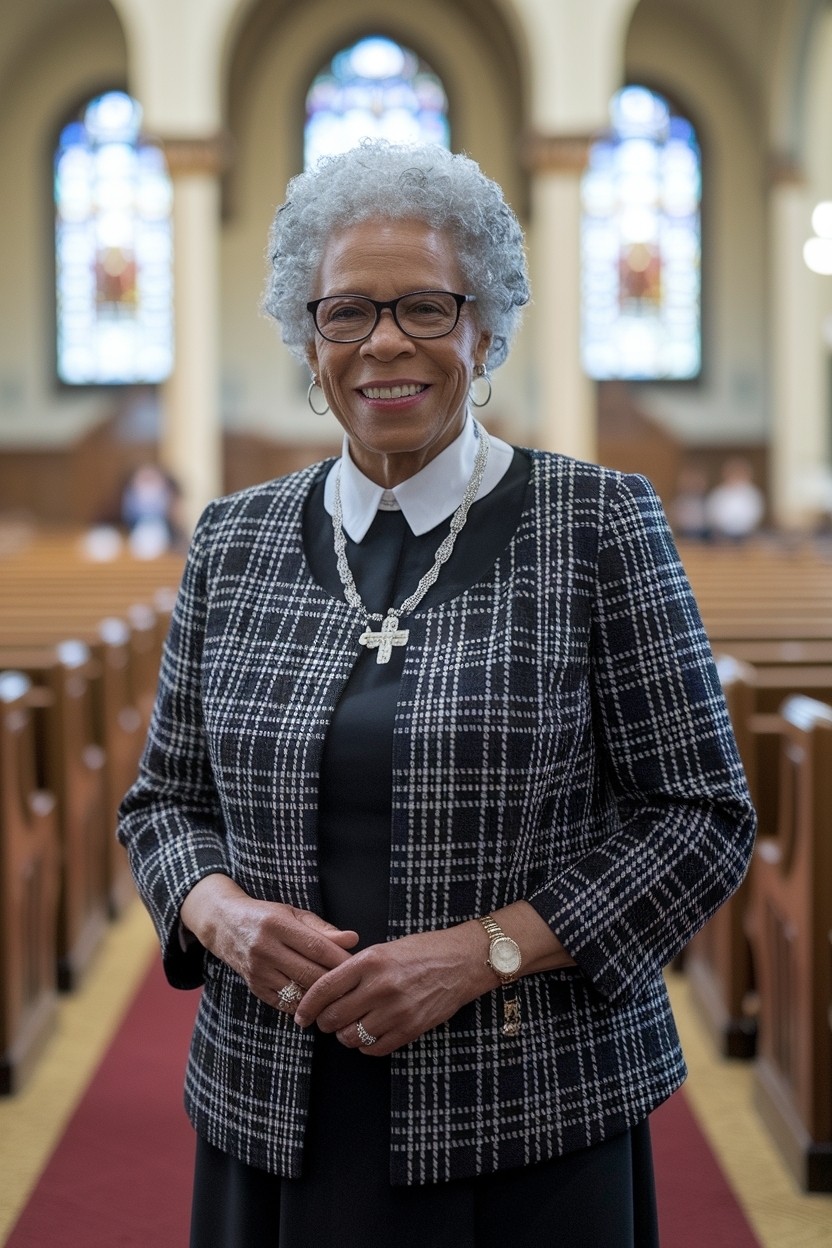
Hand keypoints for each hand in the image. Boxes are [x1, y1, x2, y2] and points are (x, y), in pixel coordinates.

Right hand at [180, 874, 357, 1012]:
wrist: (225, 925)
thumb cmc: (267, 917)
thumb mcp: (293, 914)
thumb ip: (323, 929)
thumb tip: (353, 940)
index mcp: (278, 925)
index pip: (317, 947)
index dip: (341, 959)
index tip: (358, 965)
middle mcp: (265, 948)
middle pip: (309, 973)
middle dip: (335, 980)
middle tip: (355, 984)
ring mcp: (258, 971)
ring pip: (299, 992)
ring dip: (322, 996)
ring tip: (341, 995)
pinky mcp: (255, 988)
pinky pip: (286, 1003)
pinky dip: (305, 1003)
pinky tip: (317, 1000)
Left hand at [294, 922, 495, 1055]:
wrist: (461, 961)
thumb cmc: (421, 951)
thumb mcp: (383, 949)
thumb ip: (355, 969)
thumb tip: (326, 992)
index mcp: (370, 961)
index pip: (324, 988)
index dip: (307, 1006)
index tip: (301, 1015)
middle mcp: (380, 986)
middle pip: (334, 1017)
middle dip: (325, 1023)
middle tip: (326, 1021)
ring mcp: (396, 1010)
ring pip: (351, 1037)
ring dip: (345, 1035)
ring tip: (351, 1026)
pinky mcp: (410, 1028)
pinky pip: (374, 1048)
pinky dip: (366, 1045)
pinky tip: (369, 1034)